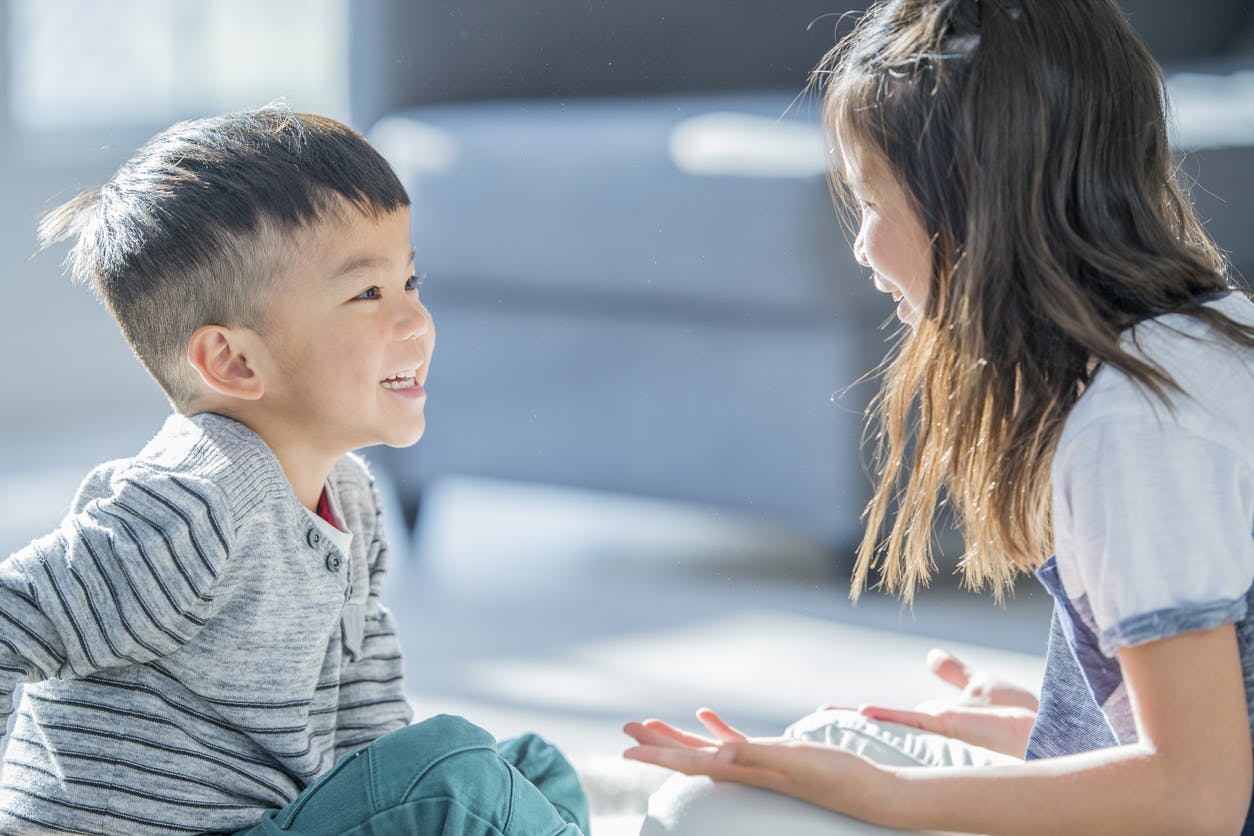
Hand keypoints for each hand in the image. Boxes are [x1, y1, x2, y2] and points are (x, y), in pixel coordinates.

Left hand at [623, 708, 890, 820]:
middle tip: (625, 729)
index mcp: (743, 770)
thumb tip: (717, 754)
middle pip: (689, 757)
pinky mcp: (775, 757)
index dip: (657, 756)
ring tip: (650, 723)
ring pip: (706, 749)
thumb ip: (755, 755)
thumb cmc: (837, 777)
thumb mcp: (796, 760)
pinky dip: (717, 728)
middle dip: (656, 744)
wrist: (871, 793)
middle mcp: (744, 770)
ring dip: (678, 737)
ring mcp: (758, 765)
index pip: (690, 763)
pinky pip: (734, 741)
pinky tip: (705, 715)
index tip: (625, 751)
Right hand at [831, 648, 1037, 757]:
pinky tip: (863, 711)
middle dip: (846, 726)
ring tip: (822, 722)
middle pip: (880, 726)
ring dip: (857, 724)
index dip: (859, 715)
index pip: (889, 717)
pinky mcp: (951, 726)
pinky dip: (888, 716)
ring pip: (888, 727)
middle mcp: (929, 729)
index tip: (827, 712)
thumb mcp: (979, 685)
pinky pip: (913, 721)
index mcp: (933, 719)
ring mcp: (938, 729)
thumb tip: (931, 656)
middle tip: (810, 723)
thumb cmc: (1019, 714)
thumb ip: (954, 674)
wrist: (1046, 728)